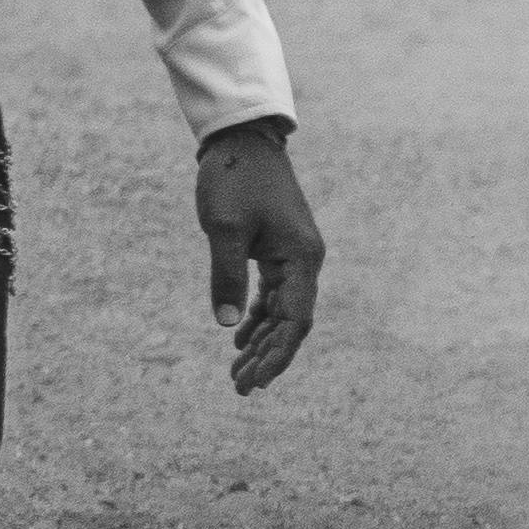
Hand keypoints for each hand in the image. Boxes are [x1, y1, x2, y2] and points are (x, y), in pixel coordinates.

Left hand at [195, 120, 322, 393]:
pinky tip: (238, 339)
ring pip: (280, 313)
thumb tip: (227, 326)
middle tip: (239, 388)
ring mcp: (292, 256)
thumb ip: (226, 277)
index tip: (256, 382)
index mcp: (301, 258)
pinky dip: (256, 319)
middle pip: (290, 323)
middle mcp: (304, 261)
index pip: (295, 321)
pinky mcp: (276, 251)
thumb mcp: (224, 229)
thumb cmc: (235, 179)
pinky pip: (271, 295)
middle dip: (267, 357)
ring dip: (260, 343)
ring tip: (237, 374)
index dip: (277, 356)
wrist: (242, 140)